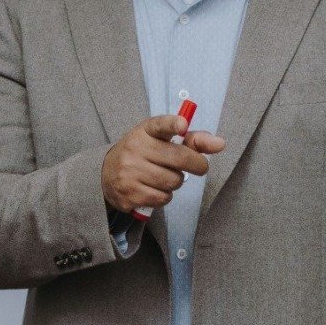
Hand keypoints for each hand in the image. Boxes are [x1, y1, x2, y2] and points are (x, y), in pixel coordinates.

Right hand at [101, 113, 225, 214]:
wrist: (105, 174)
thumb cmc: (142, 154)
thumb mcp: (161, 140)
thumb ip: (191, 140)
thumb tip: (220, 144)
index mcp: (145, 131)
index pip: (160, 125)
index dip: (173, 125)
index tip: (182, 125)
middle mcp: (135, 149)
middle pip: (179, 159)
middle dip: (197, 165)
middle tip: (200, 167)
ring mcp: (130, 172)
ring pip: (173, 182)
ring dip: (177, 182)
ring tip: (166, 178)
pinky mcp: (129, 193)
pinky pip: (162, 199)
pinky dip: (165, 197)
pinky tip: (155, 189)